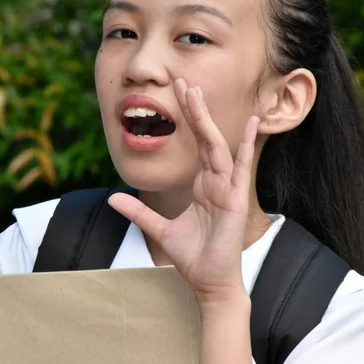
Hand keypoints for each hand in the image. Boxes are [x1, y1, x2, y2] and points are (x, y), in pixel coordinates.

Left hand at [109, 77, 259, 301]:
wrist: (208, 281)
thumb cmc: (191, 257)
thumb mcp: (159, 228)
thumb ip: (138, 212)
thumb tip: (112, 198)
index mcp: (202, 185)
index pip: (194, 145)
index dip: (187, 119)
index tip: (178, 94)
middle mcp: (215, 181)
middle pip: (204, 138)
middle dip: (193, 110)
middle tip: (183, 81)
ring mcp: (226, 188)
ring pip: (216, 146)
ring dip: (206, 120)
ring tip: (196, 93)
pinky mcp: (235, 199)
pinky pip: (241, 167)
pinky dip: (246, 144)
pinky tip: (251, 122)